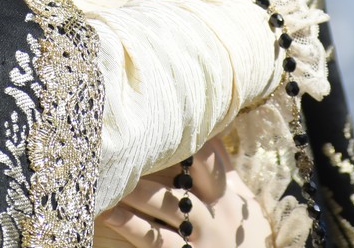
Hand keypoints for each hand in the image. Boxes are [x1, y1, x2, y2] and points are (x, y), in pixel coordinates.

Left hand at [97, 137, 271, 246]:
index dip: (189, 140)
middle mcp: (212, 216)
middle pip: (182, 183)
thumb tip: (211, 125)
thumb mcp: (241, 198)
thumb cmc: (244, 231)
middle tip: (126, 147)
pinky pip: (156, 243)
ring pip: (166, 210)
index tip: (164, 117)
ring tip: (111, 179)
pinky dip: (132, 228)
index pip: (209, 161)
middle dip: (156, 166)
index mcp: (225, 196)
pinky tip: (110, 215)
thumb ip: (224, 164)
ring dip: (137, 194)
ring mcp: (198, 240)